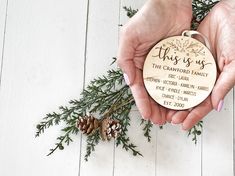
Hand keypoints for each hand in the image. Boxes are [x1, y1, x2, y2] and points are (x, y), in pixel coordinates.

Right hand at [117, 0, 191, 123]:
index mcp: (136, 62)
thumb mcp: (129, 37)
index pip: (138, 87)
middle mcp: (149, 66)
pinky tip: (181, 100)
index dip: (142, 102)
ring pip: (165, 89)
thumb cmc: (148, 16)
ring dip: (166, 103)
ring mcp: (164, 65)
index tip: (147, 115)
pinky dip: (178, 91)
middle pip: (151, 92)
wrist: (171, 3)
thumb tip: (129, 81)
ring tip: (171, 116)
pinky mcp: (177, 61)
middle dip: (154, 108)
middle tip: (160, 121)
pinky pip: (177, 79)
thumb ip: (124, 58)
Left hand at [171, 0, 234, 129]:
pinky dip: (167, 78)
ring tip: (158, 106)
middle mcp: (201, 78)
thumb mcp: (234, 63)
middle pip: (187, 99)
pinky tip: (158, 84)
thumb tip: (216, 105)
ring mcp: (192, 69)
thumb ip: (225, 84)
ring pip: (178, 87)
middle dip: (177, 110)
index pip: (202, 104)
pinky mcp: (184, 57)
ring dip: (169, 97)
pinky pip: (174, 70)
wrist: (228, 13)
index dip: (192, 116)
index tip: (181, 124)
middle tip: (165, 118)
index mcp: (214, 83)